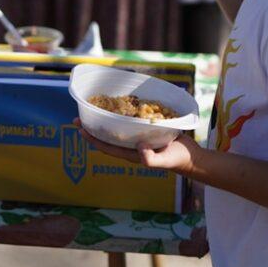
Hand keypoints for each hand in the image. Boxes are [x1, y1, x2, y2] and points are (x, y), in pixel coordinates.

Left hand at [75, 119, 199, 173]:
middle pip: (106, 137)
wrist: (190, 157)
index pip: (106, 146)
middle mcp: (130, 146)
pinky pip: (129, 123)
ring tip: (91, 110)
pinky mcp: (145, 131)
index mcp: (130, 153)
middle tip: (76, 118)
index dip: (92, 139)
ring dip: (103, 121)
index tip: (80, 129)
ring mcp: (137, 139)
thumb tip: (139, 148)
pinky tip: (116, 106)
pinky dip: (120, 116)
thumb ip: (151, 159)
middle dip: (91, 128)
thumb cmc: (177, 159)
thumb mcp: (164, 160)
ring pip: (116, 129)